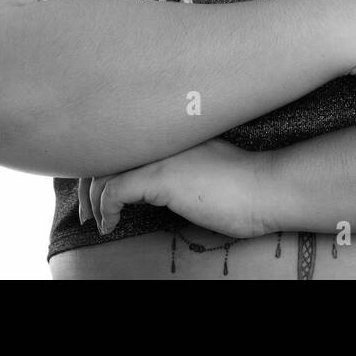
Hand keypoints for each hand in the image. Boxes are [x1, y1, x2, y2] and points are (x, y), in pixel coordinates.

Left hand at [75, 138, 263, 239]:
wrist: (267, 186)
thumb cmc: (244, 182)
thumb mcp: (205, 163)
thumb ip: (179, 162)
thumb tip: (155, 182)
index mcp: (171, 131)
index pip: (121, 138)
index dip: (102, 163)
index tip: (96, 189)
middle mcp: (161, 136)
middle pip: (104, 152)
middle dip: (88, 183)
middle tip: (88, 211)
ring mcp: (160, 155)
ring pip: (103, 172)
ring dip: (94, 202)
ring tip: (98, 220)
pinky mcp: (160, 177)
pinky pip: (113, 192)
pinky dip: (106, 211)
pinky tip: (110, 224)